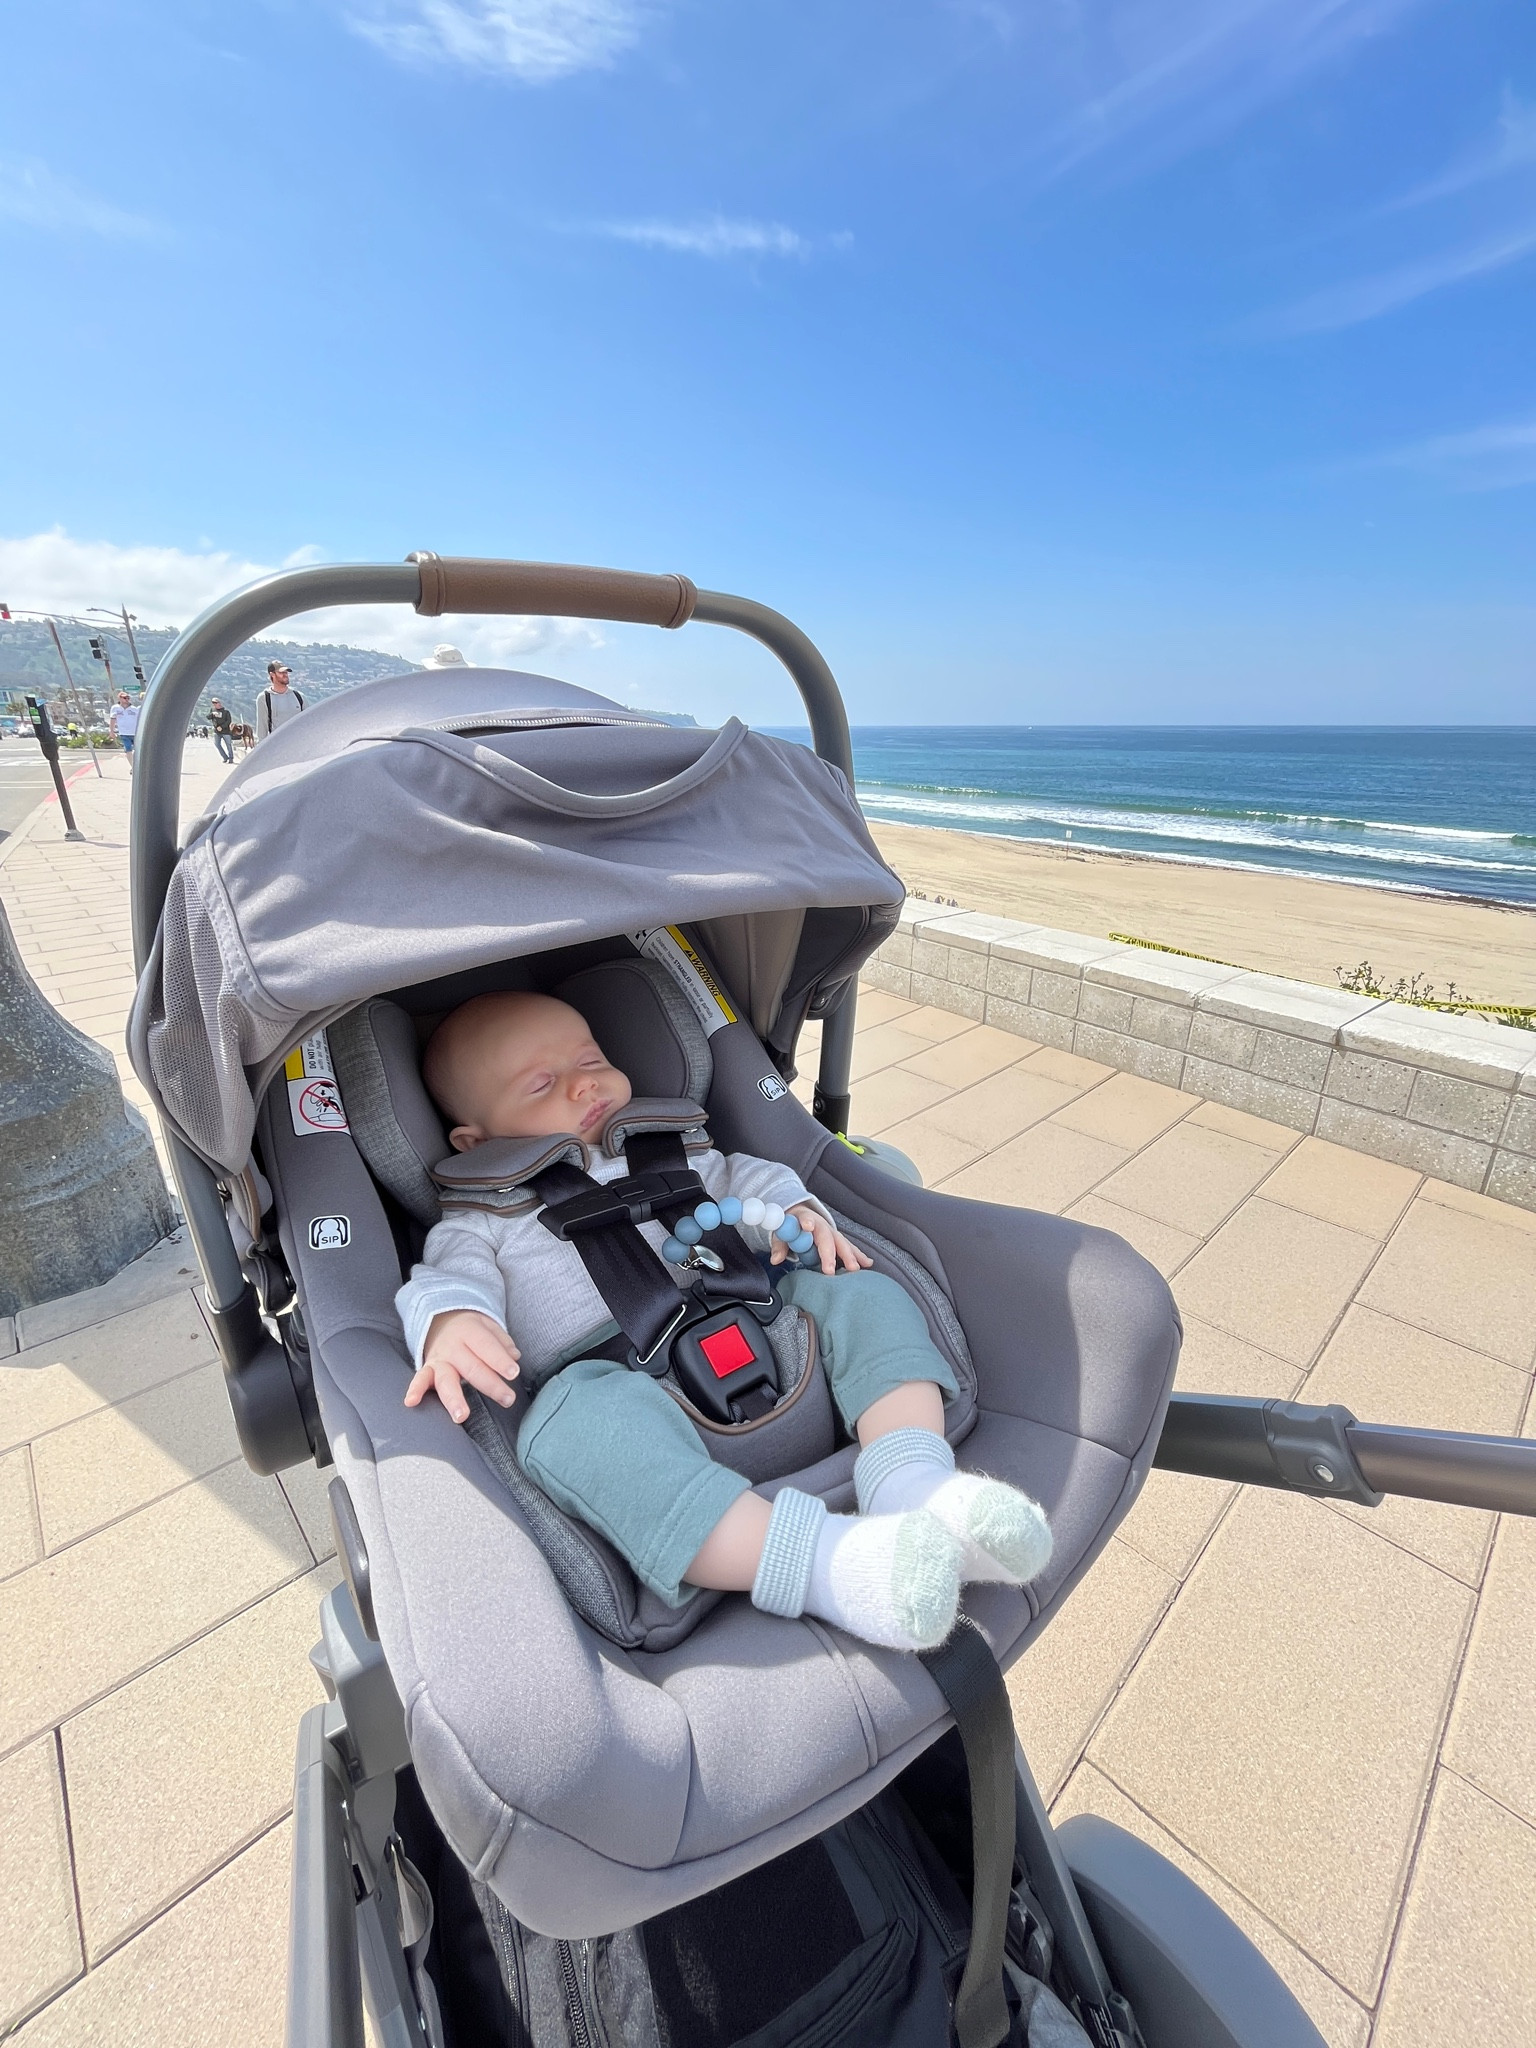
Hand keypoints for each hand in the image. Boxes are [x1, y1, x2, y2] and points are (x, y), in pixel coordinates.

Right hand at [405, 1309, 519, 1424]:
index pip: (487, 1346)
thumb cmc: (472, 1329)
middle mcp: (453, 1346)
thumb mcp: (488, 1325)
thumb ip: (502, 1341)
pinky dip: (415, 1390)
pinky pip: (420, 1379)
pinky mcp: (428, 1369)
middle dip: (490, 1384)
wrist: (441, 1320)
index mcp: (470, 1331)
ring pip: (446, 1379)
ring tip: (462, 1416)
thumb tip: (514, 1356)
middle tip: (508, 1399)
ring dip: (454, 1399)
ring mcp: (439, 1359)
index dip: (500, 1360)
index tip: (514, 1373)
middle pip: (472, 1367)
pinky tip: (411, 1401)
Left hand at [771, 1203, 872, 1275]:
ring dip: (849, 1256)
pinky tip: (868, 1263)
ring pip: (842, 1243)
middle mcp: (822, 1226)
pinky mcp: (838, 1240)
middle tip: (830, 1270)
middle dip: (830, 1253)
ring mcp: (832, 1233)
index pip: (806, 1220)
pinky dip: (859, 1255)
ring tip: (855, 1268)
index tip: (807, 1226)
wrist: (800, 1215)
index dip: (807, 1223)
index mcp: (806, 1220)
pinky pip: (850, 1247)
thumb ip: (779, 1245)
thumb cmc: (791, 1225)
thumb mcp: (781, 1232)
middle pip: (827, 1237)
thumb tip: (776, 1259)